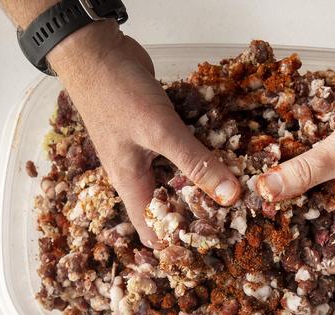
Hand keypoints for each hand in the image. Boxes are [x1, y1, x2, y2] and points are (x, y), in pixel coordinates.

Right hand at [48, 22, 240, 246]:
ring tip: (238, 188)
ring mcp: (146, 152)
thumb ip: (195, 162)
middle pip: (170, 207)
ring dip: (202, 183)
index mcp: (130, 185)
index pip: (154, 232)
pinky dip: (198, 157)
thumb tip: (229, 196)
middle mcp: (138, 174)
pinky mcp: (155, 133)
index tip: (216, 245)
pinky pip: (180, 154)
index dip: (180, 244)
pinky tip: (223, 154)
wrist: (96, 50)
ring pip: (177, 179)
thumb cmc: (118, 94)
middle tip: (238, 215)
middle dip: (199, 213)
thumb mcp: (159, 131)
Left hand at [257, 61, 334, 272]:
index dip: (325, 263)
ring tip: (277, 205)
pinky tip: (291, 173)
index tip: (291, 261)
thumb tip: (265, 190)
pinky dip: (315, 179)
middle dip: (312, 233)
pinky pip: (334, 177)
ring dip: (310, 203)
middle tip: (276, 232)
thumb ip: (304, 172)